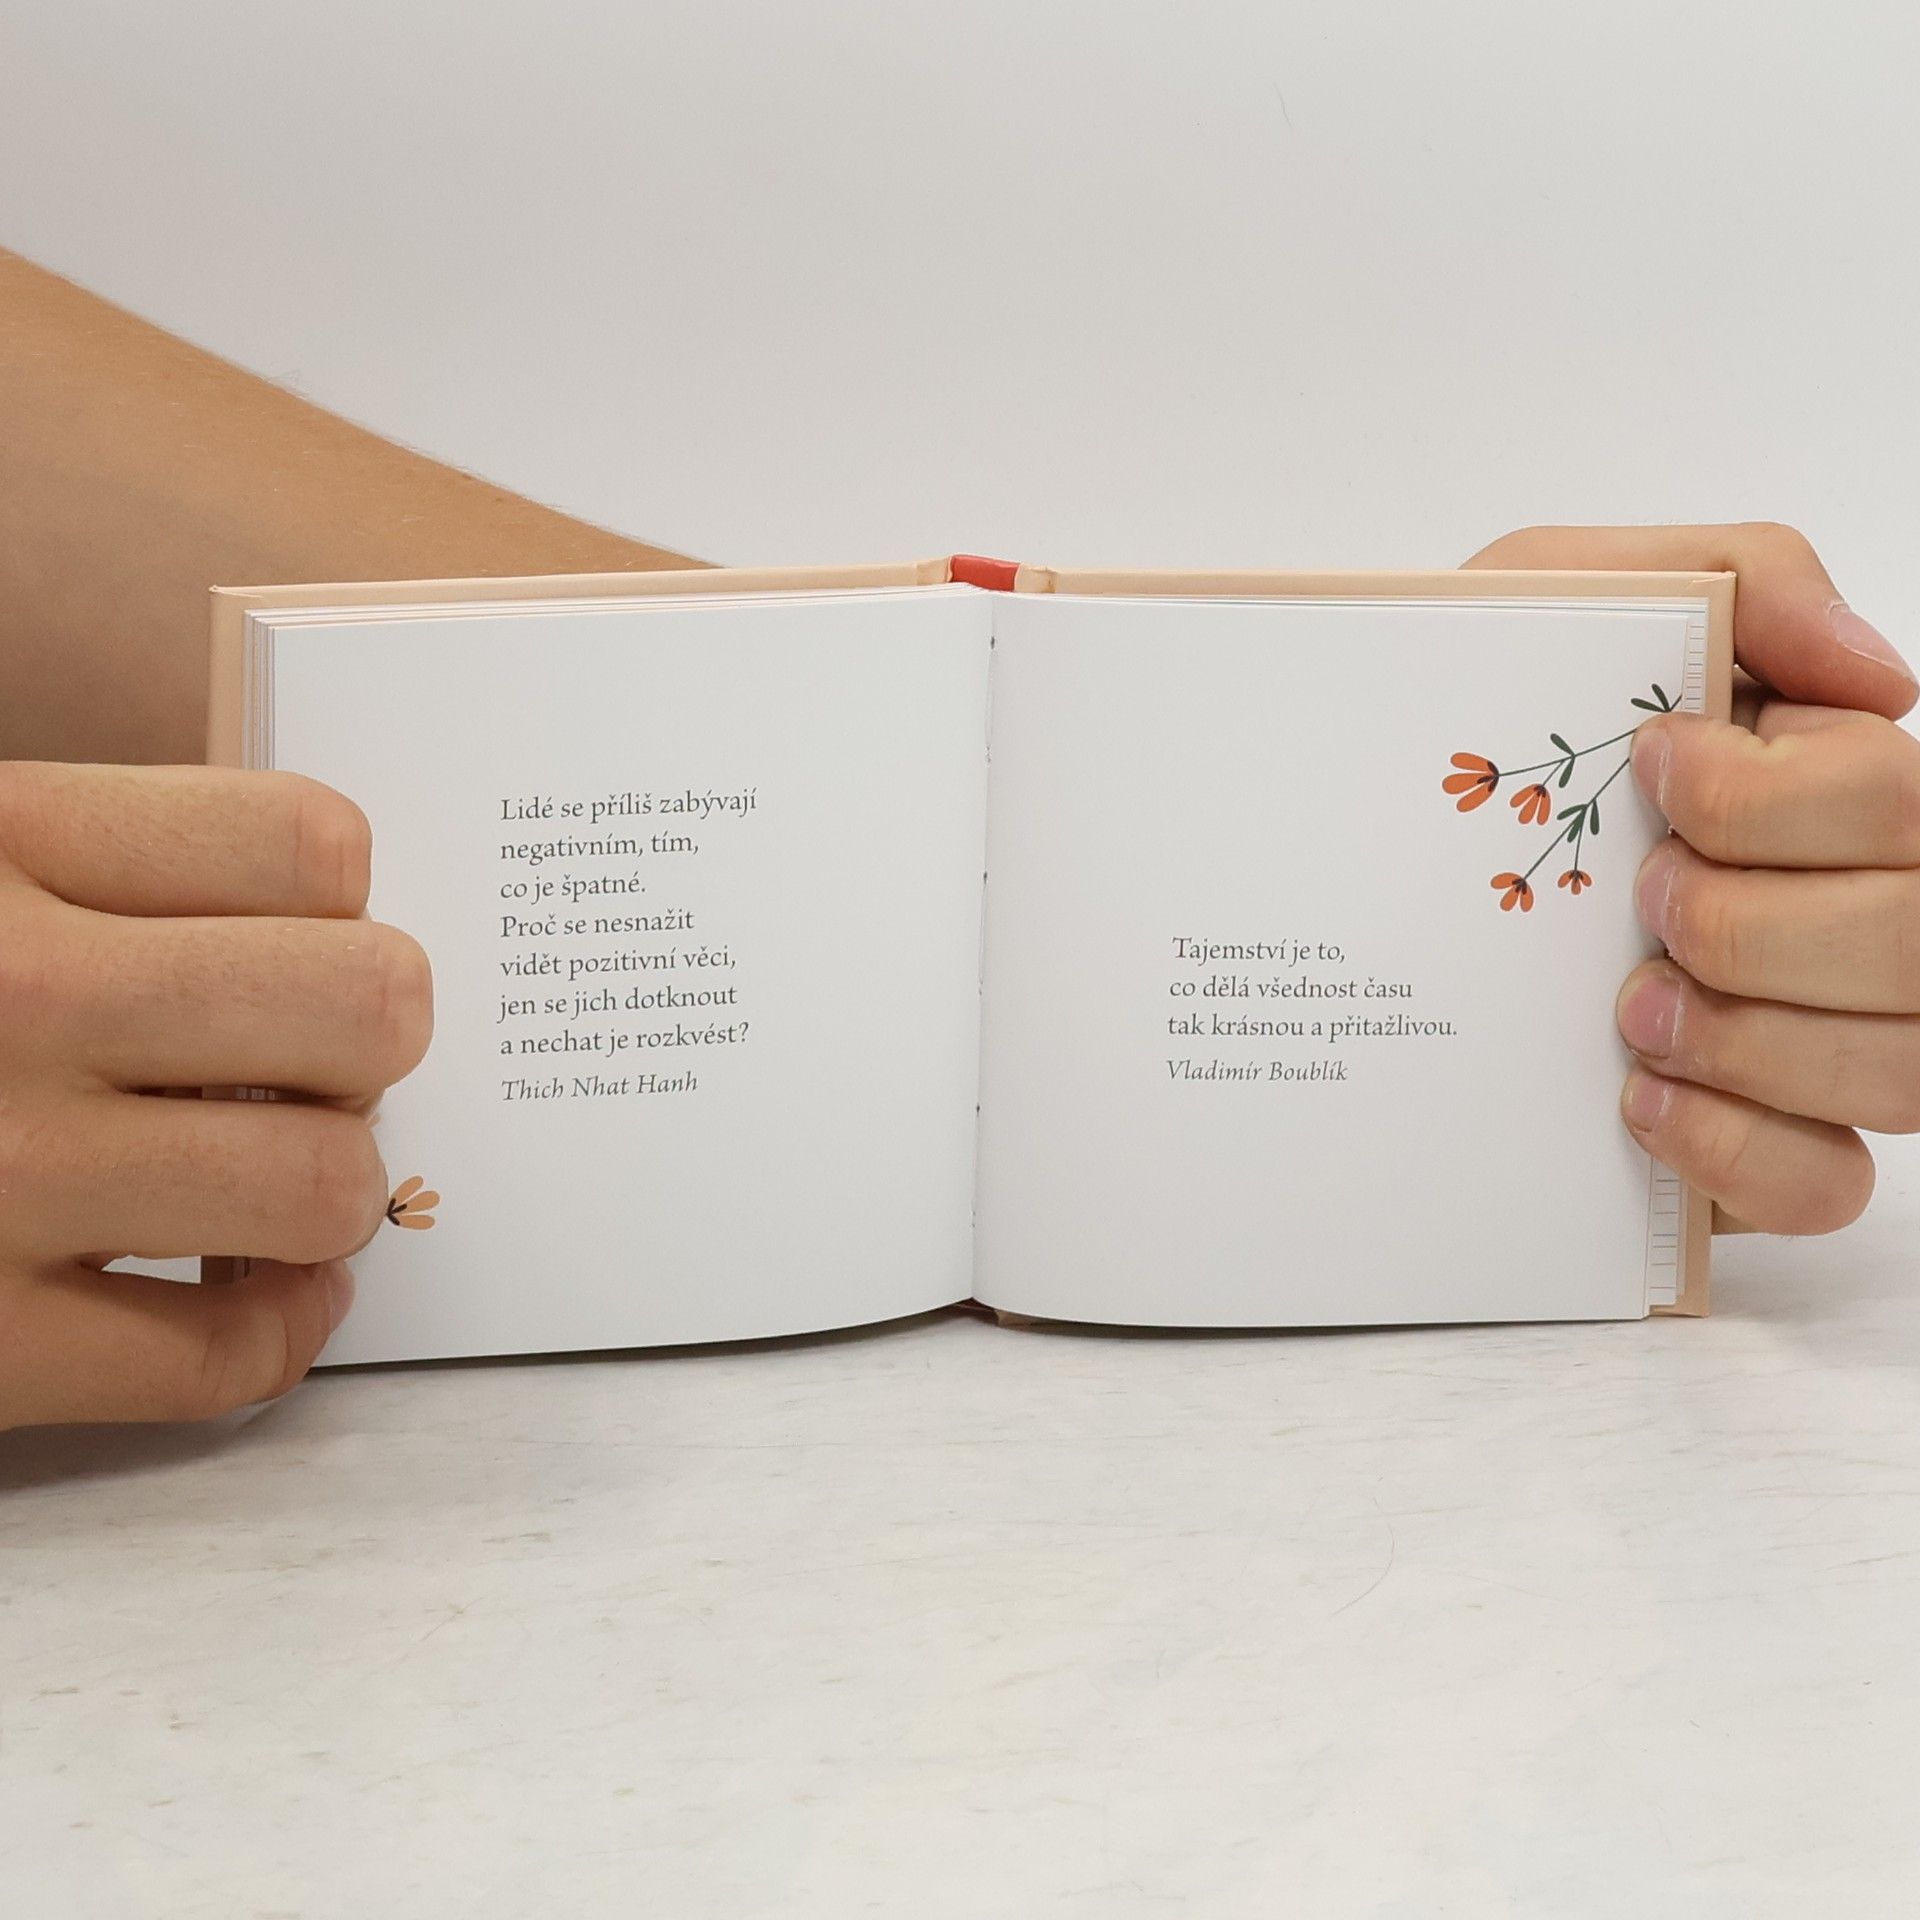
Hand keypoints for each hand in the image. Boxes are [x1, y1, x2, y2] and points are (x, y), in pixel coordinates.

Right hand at [0, 764, 430, 1428]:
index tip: (297, 941)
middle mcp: (4, 1003)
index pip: (310, 842)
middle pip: (367, 1004)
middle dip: (366, 1039)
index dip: (341, 903)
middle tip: (304, 1063)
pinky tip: (252, 1290)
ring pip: (322, 1185)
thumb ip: (96, 869)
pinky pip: (223, 1359)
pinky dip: (279, 1330)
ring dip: (328, 1189)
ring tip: (267, 1178)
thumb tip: (320, 924)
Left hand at [1468, 523, 1917, 1233]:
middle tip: (1642, 903)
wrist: (1363, 838)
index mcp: (1829, 784)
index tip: (1659, 774)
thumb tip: (1889, 679)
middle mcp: (1851, 909)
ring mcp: (1819, 1034)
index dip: (1776, 801)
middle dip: (1753, 925)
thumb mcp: (1571, 591)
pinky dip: (1740, 1148)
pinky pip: (1828, 1182)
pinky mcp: (1759, 1141)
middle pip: (1914, 939)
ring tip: (1627, 1012)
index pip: (1896, 802)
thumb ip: (1745, 576)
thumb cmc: (1483, 705)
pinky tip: (1638, 1101)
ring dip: (1753, 1040)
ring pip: (1903, 1069)